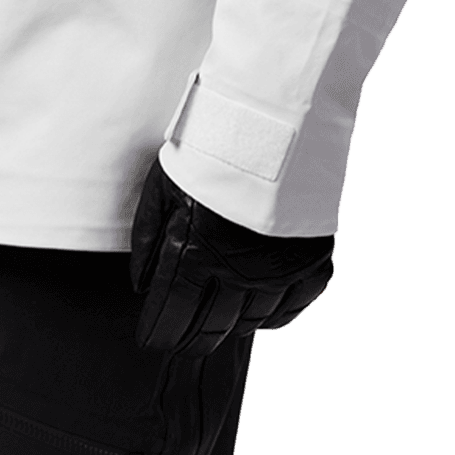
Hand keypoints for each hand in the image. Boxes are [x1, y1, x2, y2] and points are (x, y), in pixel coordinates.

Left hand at [129, 155, 333, 354]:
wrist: (276, 112)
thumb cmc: (213, 142)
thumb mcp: (165, 183)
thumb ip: (149, 237)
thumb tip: (141, 282)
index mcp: (197, 251)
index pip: (173, 315)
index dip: (158, 333)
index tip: (151, 339)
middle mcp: (240, 270)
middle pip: (211, 329)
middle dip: (189, 340)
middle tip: (178, 342)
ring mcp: (280, 269)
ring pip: (251, 324)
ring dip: (230, 326)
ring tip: (215, 320)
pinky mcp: (313, 260)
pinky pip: (292, 308)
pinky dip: (273, 315)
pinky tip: (258, 309)